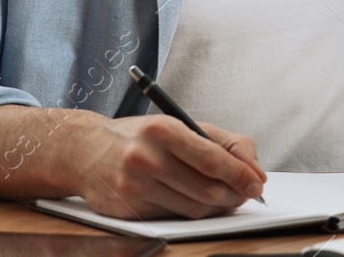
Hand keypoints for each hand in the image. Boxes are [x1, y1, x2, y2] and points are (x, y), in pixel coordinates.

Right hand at [71, 114, 266, 218]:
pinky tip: (194, 200)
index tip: (258, 183)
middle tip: (247, 193)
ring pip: (193, 208)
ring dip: (217, 206)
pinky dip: (191, 212)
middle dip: (234, 194)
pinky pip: (174, 218)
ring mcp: (136, 187)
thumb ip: (222, 142)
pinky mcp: (129, 210)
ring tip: (225, 196)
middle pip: (207, 189)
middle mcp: (148, 158)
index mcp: (164, 130)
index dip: (241, 175)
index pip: (213, 159)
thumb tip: (254, 169)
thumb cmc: (140, 136)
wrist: (85, 151)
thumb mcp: (180, 124)